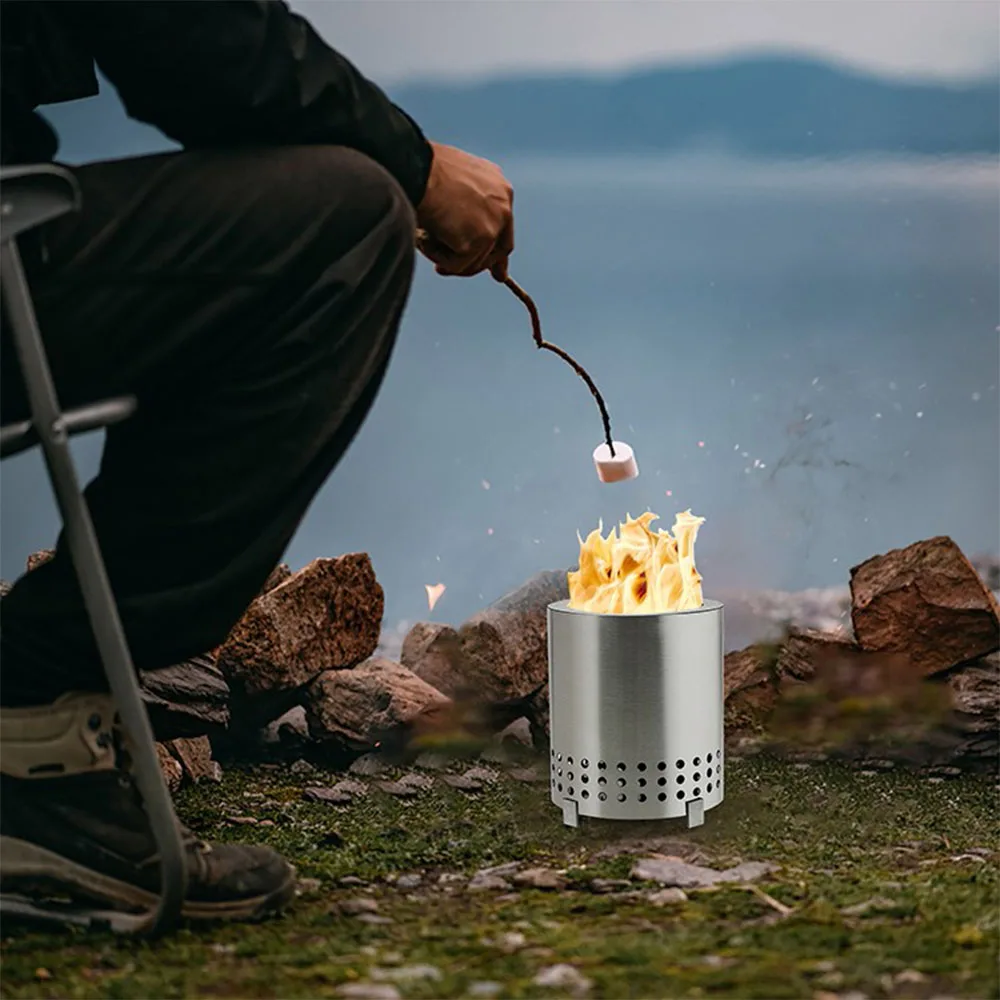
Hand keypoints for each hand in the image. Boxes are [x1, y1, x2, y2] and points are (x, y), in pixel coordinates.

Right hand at [416, 142, 513, 278]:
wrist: (416, 167)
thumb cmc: (424, 169)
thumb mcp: (454, 183)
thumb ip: (465, 206)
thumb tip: (461, 232)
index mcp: (499, 188)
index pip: (504, 227)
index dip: (496, 250)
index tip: (496, 272)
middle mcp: (503, 207)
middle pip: (499, 249)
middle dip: (481, 266)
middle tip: (451, 270)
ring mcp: (493, 225)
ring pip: (475, 262)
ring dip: (448, 259)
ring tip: (424, 242)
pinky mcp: (479, 240)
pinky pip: (458, 265)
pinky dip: (438, 258)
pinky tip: (424, 241)